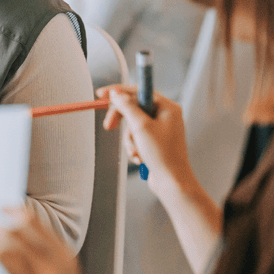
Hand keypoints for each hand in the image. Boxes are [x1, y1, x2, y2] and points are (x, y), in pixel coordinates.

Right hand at [97, 85, 193, 200]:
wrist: (172, 182)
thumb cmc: (161, 154)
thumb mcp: (140, 126)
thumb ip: (127, 106)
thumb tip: (116, 94)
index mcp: (167, 107)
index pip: (138, 91)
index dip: (118, 92)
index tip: (101, 95)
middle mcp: (166, 115)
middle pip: (134, 108)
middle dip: (121, 120)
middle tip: (108, 126)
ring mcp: (161, 129)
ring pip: (133, 124)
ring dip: (129, 138)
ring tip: (135, 151)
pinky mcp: (156, 141)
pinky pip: (137, 136)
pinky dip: (134, 146)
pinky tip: (139, 157)